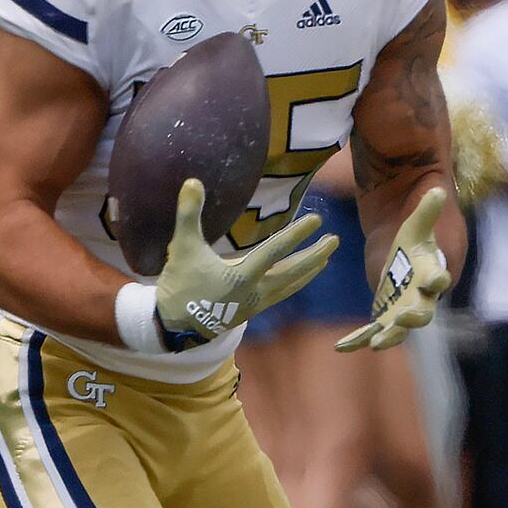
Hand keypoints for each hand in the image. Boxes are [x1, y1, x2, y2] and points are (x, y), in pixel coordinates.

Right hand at [155, 178, 338, 350]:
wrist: (173, 325)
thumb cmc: (179, 283)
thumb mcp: (183, 247)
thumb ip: (188, 214)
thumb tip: (192, 182)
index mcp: (242, 276)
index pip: (276, 251)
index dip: (297, 234)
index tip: (317, 221)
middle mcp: (254, 291)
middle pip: (293, 272)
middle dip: (314, 255)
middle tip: (334, 241)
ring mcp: (254, 303)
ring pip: (289, 285)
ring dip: (308, 271)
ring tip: (324, 259)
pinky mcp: (250, 310)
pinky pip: (280, 294)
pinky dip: (294, 283)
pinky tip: (298, 278)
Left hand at [335, 186, 451, 351]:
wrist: (398, 225)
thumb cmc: (416, 220)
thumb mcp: (422, 213)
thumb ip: (428, 209)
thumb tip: (436, 190)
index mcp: (436, 268)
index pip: (440, 275)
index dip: (437, 279)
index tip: (435, 281)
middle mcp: (423, 292)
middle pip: (422, 308)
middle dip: (415, 315)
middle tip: (406, 318)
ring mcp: (403, 301)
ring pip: (398, 325)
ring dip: (390, 334)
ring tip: (378, 343)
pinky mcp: (384, 305)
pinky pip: (373, 326)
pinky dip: (360, 338)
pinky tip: (343, 347)